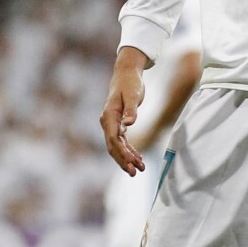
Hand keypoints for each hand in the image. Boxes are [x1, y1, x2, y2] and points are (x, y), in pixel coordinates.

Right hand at [100, 48, 147, 175]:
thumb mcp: (133, 94)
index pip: (113, 138)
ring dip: (127, 158)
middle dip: (123, 160)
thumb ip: (130, 109)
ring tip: (140, 170)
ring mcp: (112, 124)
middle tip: (134, 173)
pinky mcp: (118, 124)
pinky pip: (122, 142)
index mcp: (109, 115)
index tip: (132, 161)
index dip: (122, 151)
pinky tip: (139, 158)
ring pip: (117, 146)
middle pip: (113, 146)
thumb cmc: (130, 83)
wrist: (126, 74)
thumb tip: (129, 123)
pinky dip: (130, 151)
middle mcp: (108, 121)